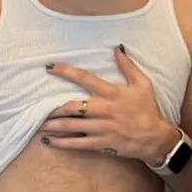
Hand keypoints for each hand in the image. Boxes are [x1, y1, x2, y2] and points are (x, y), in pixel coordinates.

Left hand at [39, 45, 176, 164]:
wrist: (154, 137)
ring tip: (38, 123)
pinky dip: (62, 143)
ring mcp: (101, 128)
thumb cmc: (148, 109)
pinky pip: (77, 143)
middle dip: (53, 106)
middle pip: (72, 106)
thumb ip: (128, 66)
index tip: (50, 67)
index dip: (66, 71)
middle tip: (37, 105)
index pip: (84, 78)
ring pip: (71, 125)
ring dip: (53, 124)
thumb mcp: (142, 84)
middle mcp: (104, 109)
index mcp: (111, 93)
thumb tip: (117, 48)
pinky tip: (49, 141)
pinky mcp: (101, 143)